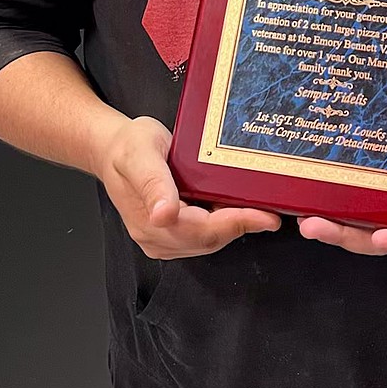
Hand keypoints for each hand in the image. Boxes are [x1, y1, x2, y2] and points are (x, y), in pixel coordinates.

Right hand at [96, 115, 280, 258]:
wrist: (112, 148)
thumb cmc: (126, 147)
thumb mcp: (139, 154)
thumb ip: (153, 183)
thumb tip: (164, 215)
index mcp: (150, 221)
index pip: (201, 231)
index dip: (236, 225)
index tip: (266, 217)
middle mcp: (157, 236)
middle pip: (209, 240)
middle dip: (242, 226)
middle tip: (274, 210)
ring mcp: (163, 237)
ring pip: (209, 240)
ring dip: (235, 225)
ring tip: (262, 207)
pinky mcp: (171, 232)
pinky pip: (204, 233)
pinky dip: (225, 222)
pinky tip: (239, 206)